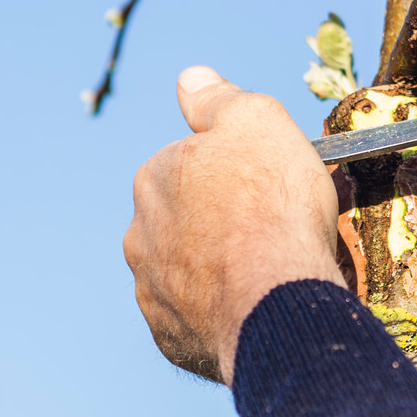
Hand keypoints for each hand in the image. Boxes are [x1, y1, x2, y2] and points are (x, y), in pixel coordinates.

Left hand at [124, 66, 345, 384]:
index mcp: (155, 178)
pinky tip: (253, 303)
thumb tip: (190, 78)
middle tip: (271, 227)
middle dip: (220, 220)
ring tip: (266, 270)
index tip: (269, 183)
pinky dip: (221, 308)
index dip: (236, 171)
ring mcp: (153, 290)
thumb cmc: (271, 205)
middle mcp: (140, 234)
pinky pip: (197, 315)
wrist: (276, 299)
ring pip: (188, 268)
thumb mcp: (256, 122)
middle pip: (186, 217)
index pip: (191, 163)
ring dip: (218, 266)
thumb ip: (218, 99)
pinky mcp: (172, 338)